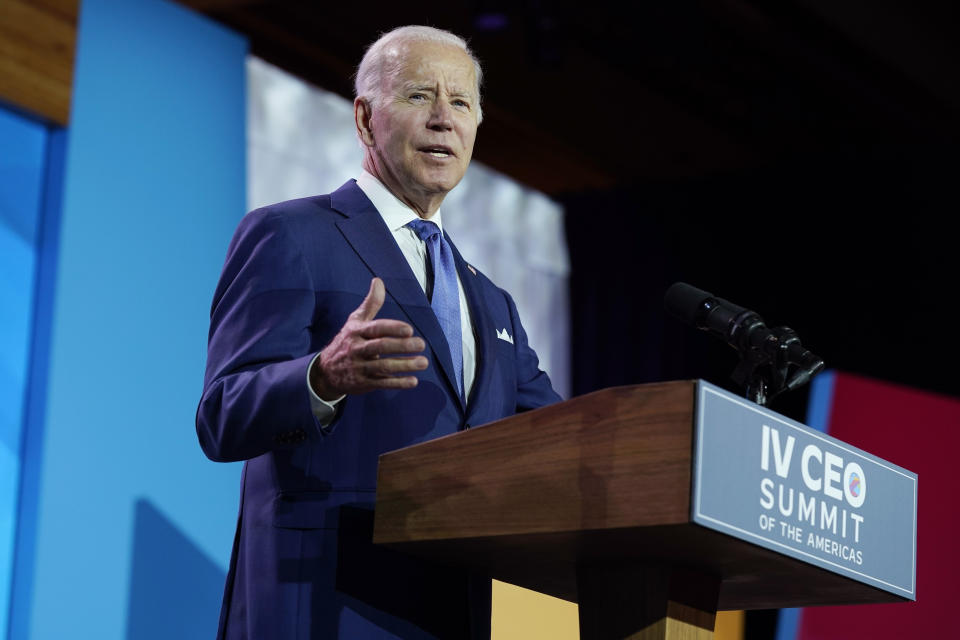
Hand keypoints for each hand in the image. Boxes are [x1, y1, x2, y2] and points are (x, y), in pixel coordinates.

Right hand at [309, 278, 427, 399]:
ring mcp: (359, 367)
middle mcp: (356, 349)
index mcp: (356, 332)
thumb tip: (378, 280)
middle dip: (401, 346)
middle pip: (380, 347)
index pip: (375, 329)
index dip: (392, 329)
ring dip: (404, 365)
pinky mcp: (363, 383)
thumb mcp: (355, 321)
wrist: (325, 372)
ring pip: (383, 367)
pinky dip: (398, 383)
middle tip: (421, 344)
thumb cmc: (347, 341)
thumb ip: (370, 303)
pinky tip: (414, 381)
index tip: (409, 329)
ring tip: (423, 362)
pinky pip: (382, 383)